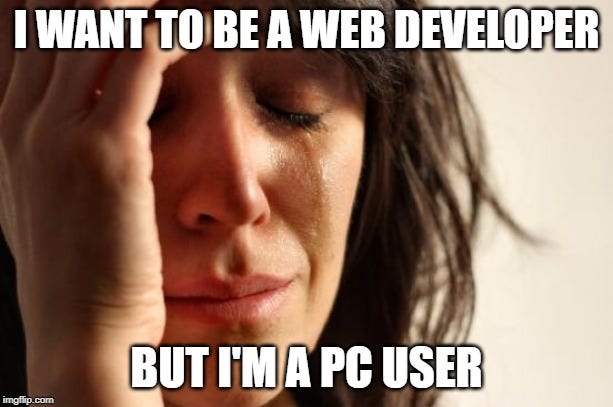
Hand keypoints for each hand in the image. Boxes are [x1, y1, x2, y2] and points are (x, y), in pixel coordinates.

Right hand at [0, 1, 184, 403]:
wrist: (83, 335)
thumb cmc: (78, 272)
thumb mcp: (46, 202)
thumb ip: (50, 149)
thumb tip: (77, 112)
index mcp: (8, 127)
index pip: (29, 24)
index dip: (81, 4)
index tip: (132, 5)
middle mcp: (23, 119)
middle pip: (58, 8)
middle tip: (168, 0)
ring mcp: (59, 133)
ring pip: (99, 17)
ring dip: (150, 4)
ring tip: (194, 7)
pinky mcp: (108, 152)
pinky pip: (143, 56)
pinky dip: (175, 30)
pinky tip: (204, 28)